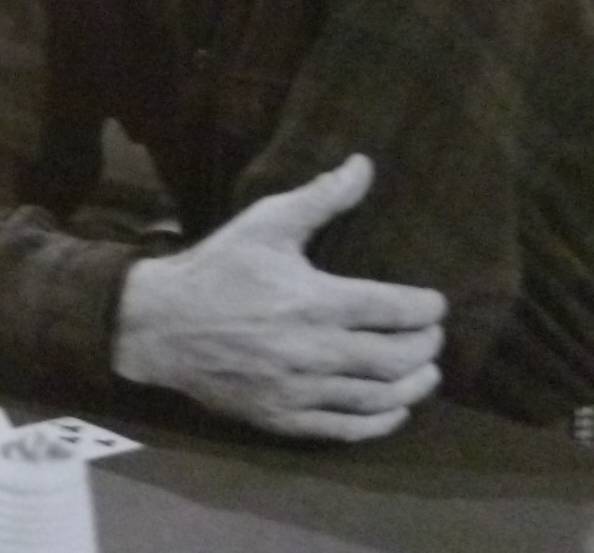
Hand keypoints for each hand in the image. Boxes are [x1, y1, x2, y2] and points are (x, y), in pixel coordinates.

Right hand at [112, 155, 447, 441]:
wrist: (158, 324)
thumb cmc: (217, 269)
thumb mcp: (264, 224)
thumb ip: (320, 198)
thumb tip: (364, 164)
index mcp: (316, 301)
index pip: (396, 310)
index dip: (427, 308)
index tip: (435, 303)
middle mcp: (315, 350)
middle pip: (397, 358)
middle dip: (426, 346)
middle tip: (432, 335)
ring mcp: (300, 389)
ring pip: (379, 397)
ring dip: (414, 386)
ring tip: (425, 372)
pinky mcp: (283, 417)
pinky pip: (346, 429)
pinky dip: (380, 422)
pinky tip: (395, 410)